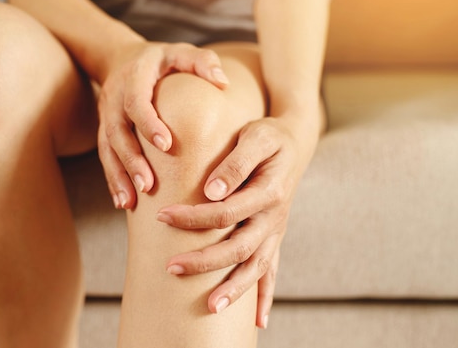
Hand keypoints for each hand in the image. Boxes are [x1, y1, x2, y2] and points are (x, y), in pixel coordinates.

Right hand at [97, 41, 229, 208]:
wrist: (121, 58)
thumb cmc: (162, 60)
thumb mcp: (182, 52)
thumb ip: (202, 62)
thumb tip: (222, 82)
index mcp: (134, 76)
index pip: (136, 101)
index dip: (148, 123)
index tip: (166, 145)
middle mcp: (114, 96)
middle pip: (117, 130)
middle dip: (131, 159)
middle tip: (148, 185)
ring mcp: (105, 114)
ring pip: (107, 148)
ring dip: (118, 175)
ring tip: (130, 202)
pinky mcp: (103, 129)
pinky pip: (105, 156)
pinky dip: (112, 179)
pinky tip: (123, 201)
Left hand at [156, 113, 320, 327]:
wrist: (294, 142)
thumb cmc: (268, 136)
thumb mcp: (255, 136)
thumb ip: (236, 162)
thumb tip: (211, 191)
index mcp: (269, 192)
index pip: (226, 212)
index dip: (194, 217)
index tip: (163, 216)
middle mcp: (274, 217)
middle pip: (239, 248)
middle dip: (205, 261)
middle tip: (171, 267)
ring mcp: (276, 230)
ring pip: (256, 267)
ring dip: (234, 289)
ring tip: (210, 308)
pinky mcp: (274, 236)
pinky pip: (272, 271)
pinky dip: (265, 296)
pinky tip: (258, 322)